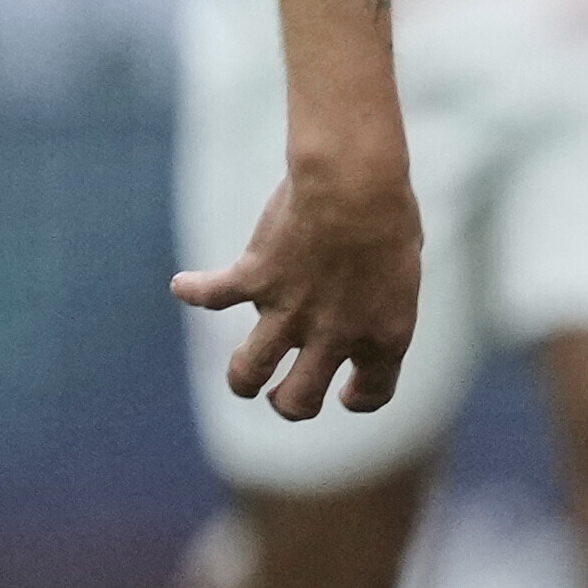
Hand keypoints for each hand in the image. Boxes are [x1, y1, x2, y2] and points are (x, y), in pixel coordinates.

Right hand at [172, 141, 423, 419]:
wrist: (354, 184)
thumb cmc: (389, 216)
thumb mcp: (402, 269)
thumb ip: (378, 298)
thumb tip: (357, 300)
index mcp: (383, 336)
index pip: (371, 394)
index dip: (357, 398)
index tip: (345, 393)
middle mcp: (334, 335)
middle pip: (298, 401)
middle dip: (287, 404)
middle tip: (282, 392)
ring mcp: (289, 312)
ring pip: (248, 372)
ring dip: (242, 378)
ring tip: (244, 376)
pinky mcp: (254, 280)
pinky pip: (210, 296)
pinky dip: (194, 290)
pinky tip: (186, 285)